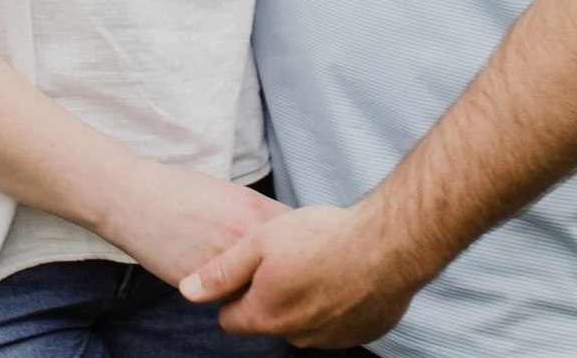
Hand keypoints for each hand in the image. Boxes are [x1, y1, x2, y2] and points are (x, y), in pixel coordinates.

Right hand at [92, 161, 286, 286]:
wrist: (134, 201)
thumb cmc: (180, 192)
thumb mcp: (230, 193)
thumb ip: (260, 215)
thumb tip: (287, 235)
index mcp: (256, 213)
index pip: (300, 238)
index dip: (299, 244)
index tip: (296, 248)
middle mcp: (246, 241)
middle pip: (285, 268)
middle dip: (283, 270)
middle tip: (278, 270)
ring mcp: (225, 266)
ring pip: (257, 288)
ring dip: (256, 285)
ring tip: (246, 275)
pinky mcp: (203, 287)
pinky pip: (228, 297)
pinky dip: (228, 292)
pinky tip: (218, 278)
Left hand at [178, 203, 427, 348]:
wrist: (388, 246)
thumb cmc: (321, 237)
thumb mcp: (259, 241)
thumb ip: (221, 271)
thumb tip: (188, 291)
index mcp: (266, 317)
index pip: (230, 319)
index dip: (234, 291)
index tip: (250, 266)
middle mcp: (297, 337)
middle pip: (268, 320)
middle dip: (270, 294)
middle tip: (287, 257)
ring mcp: (332, 339)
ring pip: (303, 321)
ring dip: (304, 299)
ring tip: (318, 261)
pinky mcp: (362, 333)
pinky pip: (337, 321)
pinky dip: (335, 303)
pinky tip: (342, 273)